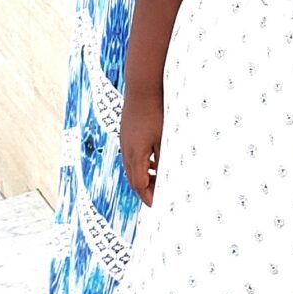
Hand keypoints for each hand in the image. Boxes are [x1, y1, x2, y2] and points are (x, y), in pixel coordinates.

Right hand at [120, 84, 163, 205]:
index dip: (149, 197)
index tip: (158, 205)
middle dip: (145, 191)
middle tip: (158, 198)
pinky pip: (132, 156)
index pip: (140, 185)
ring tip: (158, 181)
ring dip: (144, 177)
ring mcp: (125, 142)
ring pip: (132, 168)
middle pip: (134, 179)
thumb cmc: (156, 111)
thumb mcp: (164, 138)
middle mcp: (127, 151)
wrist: (142, 87)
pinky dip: (142, 164)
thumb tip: (167, 176)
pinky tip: (153, 161)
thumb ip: (164, 158)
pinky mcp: (127, 134)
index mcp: (136, 155)